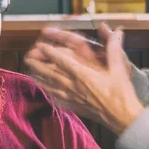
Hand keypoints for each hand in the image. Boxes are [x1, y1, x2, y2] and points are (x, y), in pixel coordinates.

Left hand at [24, 25, 143, 134]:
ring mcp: (72, 98)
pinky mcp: (74, 108)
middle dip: (37, 65)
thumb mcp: (118, 68)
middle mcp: (74, 86)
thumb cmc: (121, 93)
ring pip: (50, 87)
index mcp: (83, 75)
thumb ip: (114, 48)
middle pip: (50, 74)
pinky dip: (48, 94)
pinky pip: (56, 100)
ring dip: (39, 78)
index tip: (40, 45)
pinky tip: (44, 91)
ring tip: (29, 72)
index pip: (62, 61)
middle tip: (27, 57)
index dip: (49, 52)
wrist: (122, 118)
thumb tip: (117, 31)